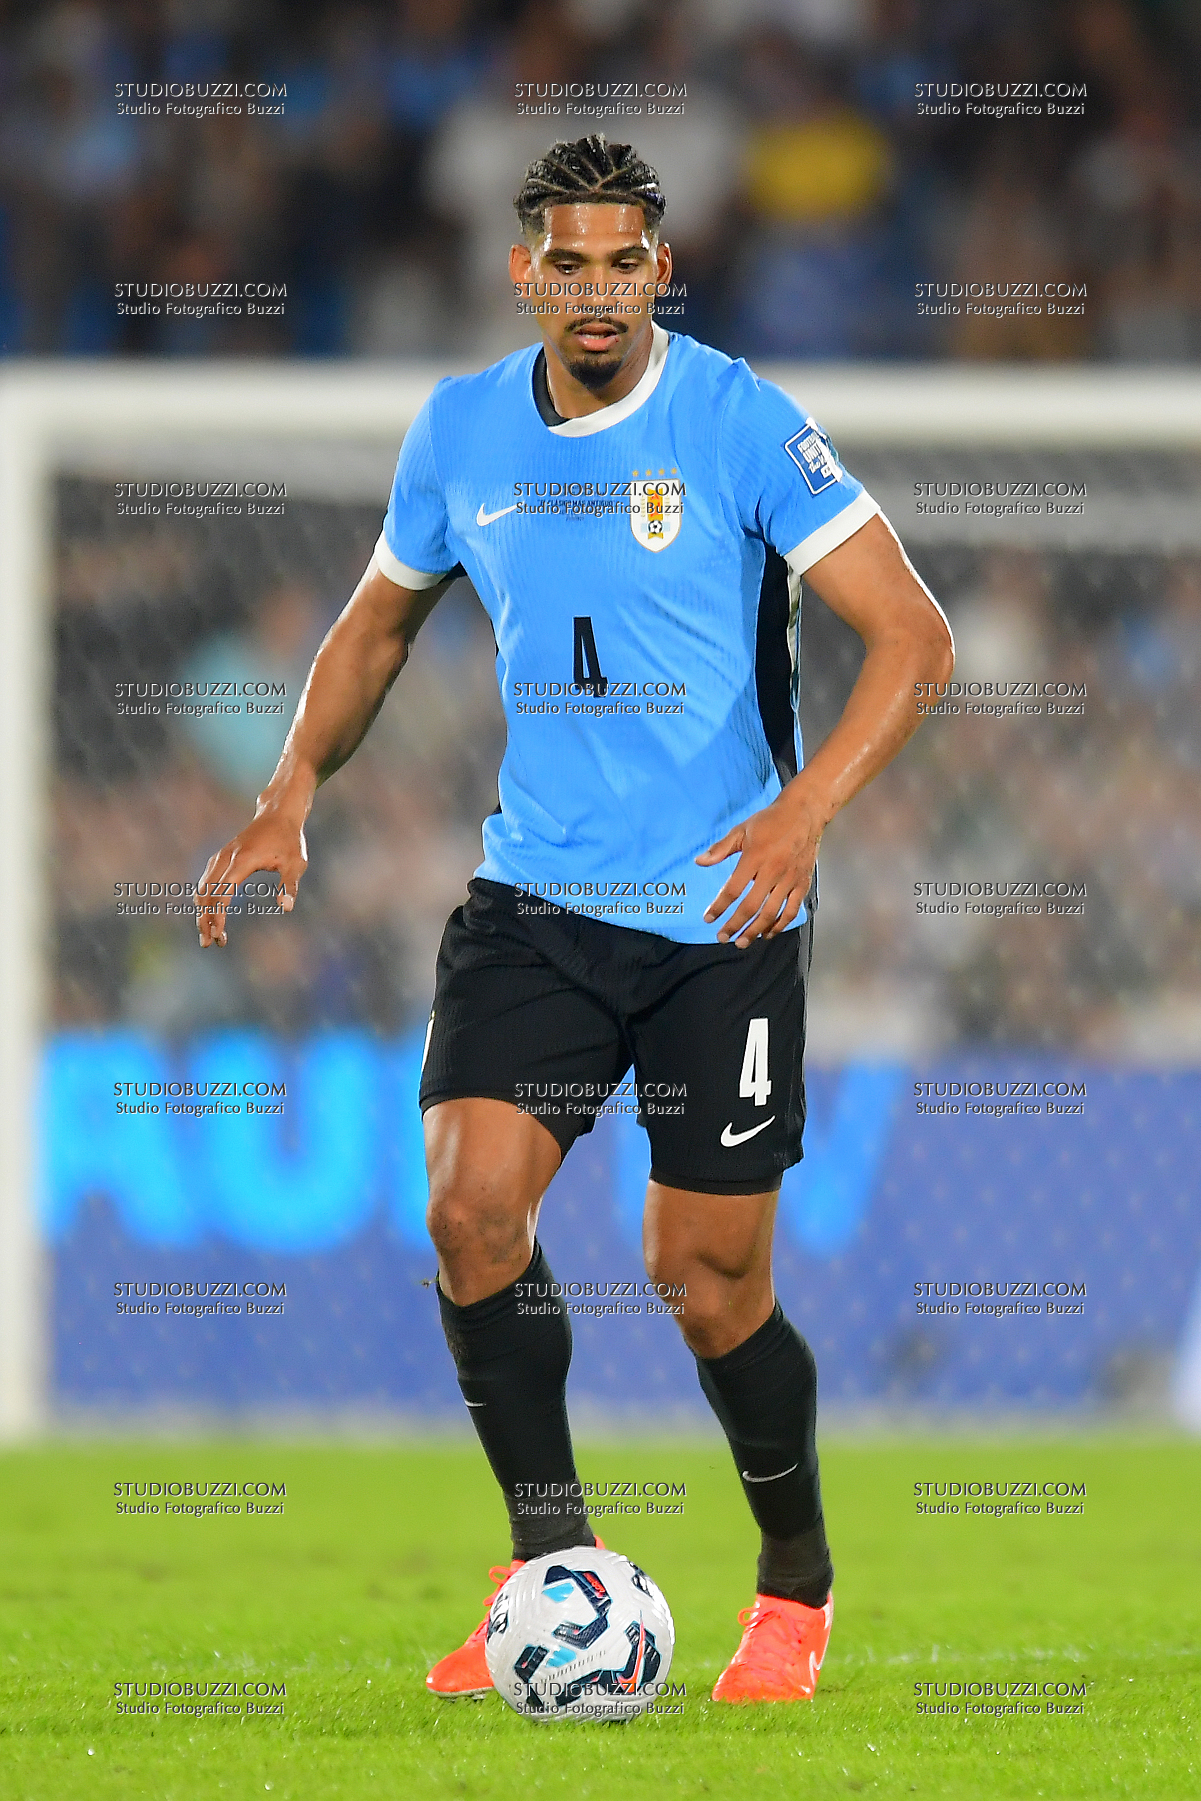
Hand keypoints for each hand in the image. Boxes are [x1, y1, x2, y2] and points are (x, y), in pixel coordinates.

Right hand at [196, 805, 307, 947]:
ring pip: (203, 887)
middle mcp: (226, 858)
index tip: (218, 935)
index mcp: (242, 860)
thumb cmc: (289, 840)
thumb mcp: (296, 863)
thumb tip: (286, 907)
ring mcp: (221, 856)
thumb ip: (290, 885)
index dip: (218, 915)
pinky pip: (207, 881)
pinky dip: (205, 899)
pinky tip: (207, 914)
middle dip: (205, 919)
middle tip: (210, 944)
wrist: (278, 815)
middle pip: (207, 893)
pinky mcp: (222, 857)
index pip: (223, 893)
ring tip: (207, 935)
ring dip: (202, 912)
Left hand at [696, 786, 825, 947]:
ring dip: (755, 931)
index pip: (733, 889)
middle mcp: (773, 871)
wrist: (805, 813)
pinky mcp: (802, 884)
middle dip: (735, 925)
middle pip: (751, 907)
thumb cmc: (770, 821)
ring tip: (742, 942)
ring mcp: (789, 879)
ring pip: (771, 913)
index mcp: (755, 858)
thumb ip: (721, 849)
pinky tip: (767, 933)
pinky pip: (791, 910)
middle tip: (722, 937)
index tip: (708, 918)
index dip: (719, 906)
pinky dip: (779, 925)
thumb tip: (699, 862)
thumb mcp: (742, 830)